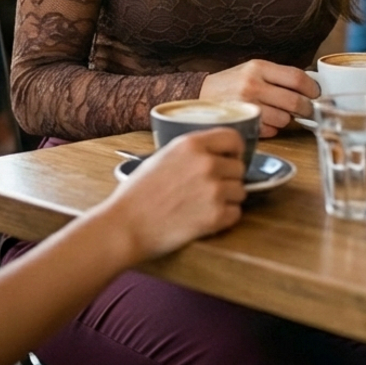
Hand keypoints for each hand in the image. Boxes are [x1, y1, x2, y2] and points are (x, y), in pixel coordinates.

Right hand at [105, 128, 245, 260]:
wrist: (125, 225)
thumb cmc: (137, 193)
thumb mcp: (163, 156)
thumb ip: (191, 152)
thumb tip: (214, 154)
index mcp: (192, 144)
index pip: (233, 138)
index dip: (235, 150)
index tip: (231, 159)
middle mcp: (206, 163)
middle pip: (239, 168)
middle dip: (229, 179)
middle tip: (210, 189)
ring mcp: (213, 190)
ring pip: (240, 191)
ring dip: (228, 199)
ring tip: (204, 205)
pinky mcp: (216, 217)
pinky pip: (235, 213)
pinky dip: (224, 218)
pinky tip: (205, 219)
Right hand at [200, 59, 319, 136]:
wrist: (200, 95)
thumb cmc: (232, 83)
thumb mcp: (253, 69)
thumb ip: (278, 76)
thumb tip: (310, 86)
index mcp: (258, 67)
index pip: (296, 77)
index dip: (312, 88)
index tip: (316, 93)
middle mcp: (253, 85)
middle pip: (294, 101)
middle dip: (307, 108)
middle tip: (309, 110)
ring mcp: (248, 106)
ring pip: (285, 119)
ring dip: (287, 119)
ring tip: (280, 113)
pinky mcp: (244, 124)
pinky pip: (271, 131)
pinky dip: (273, 128)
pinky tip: (266, 121)